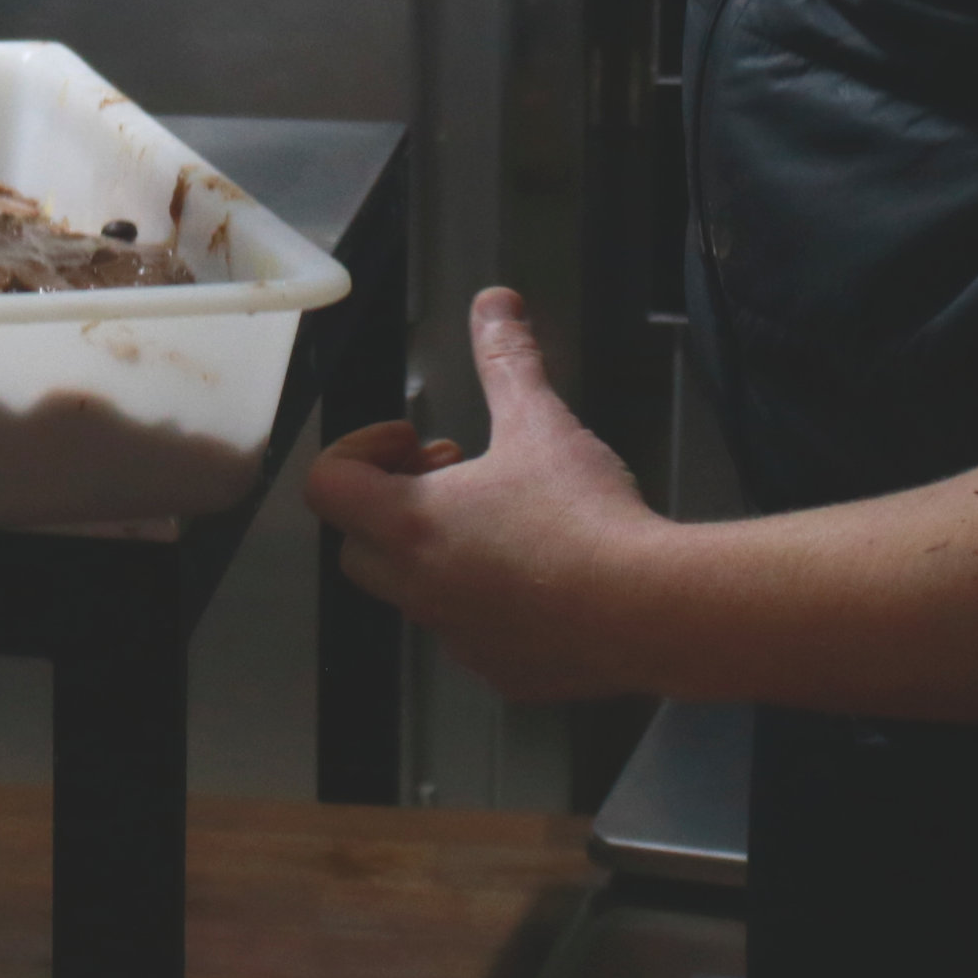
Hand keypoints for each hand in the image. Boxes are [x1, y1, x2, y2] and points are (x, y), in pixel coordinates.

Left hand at [304, 288, 682, 704]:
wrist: (652, 611)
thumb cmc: (585, 516)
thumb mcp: (540, 422)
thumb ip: (507, 358)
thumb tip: (493, 303)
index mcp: (409, 525)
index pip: (325, 487)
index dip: (358, 451)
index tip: (415, 440)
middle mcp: (418, 590)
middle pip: (360, 544)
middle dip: (396, 503)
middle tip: (458, 477)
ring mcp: (458, 640)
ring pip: (416, 592)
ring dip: (441, 551)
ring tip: (509, 520)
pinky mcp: (503, 673)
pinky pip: (472, 636)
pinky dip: (489, 604)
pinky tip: (547, 578)